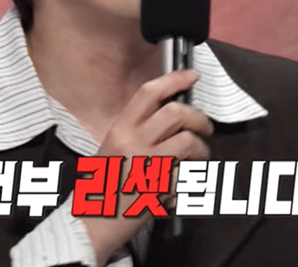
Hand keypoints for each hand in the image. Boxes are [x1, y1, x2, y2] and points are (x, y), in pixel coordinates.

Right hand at [82, 69, 212, 265]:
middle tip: (205, 127)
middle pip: (175, 112)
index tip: (192, 76)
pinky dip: (191, 175)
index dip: (174, 79)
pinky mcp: (160, 188)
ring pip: (188, 141)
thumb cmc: (103, 184)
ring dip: (201, 148)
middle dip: (198, 118)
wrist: (92, 222)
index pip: (149, 93)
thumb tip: (174, 113)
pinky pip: (187, 172)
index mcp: (119, 129)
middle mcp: (132, 142)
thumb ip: (138, 129)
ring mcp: (147, 164)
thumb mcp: (113, 148)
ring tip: (198, 157)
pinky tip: (184, 181)